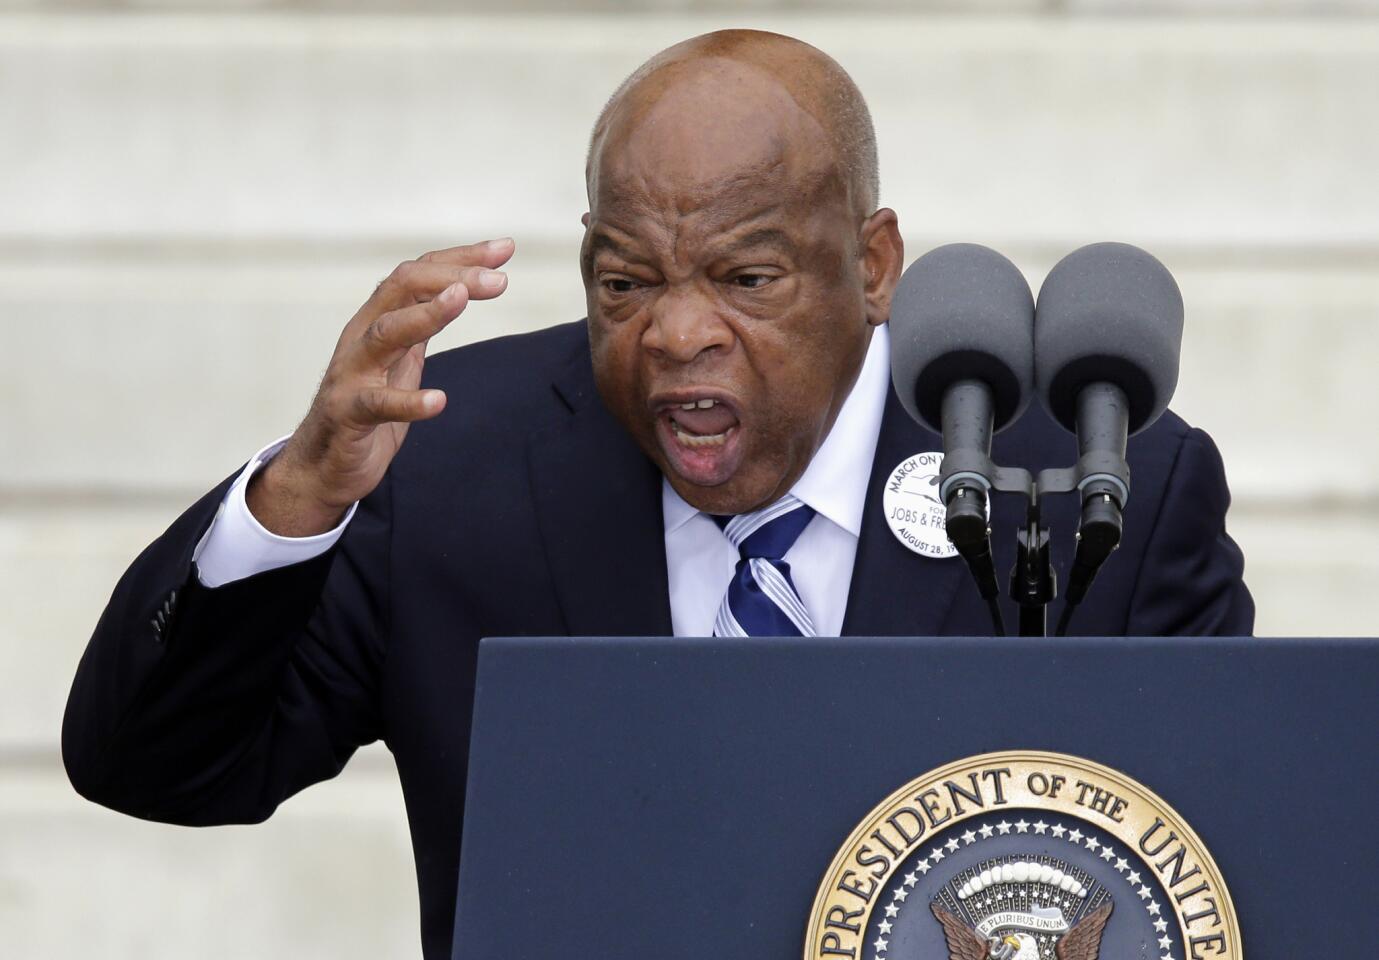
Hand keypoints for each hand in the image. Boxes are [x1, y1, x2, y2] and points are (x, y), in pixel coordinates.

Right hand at [246, 238, 514, 535]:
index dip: (461, 258)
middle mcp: (361, 336)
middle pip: (401, 287)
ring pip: (385, 332)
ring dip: (425, 314)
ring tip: (460, 300)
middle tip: (499, 280)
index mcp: (377, 319)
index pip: (419, 273)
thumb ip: (424, 323)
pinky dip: (408, 401)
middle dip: (451, 277)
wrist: (322, 465)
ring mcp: (351, 374)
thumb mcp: (401, 357)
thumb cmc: (367, 407)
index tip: (504, 249)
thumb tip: (461, 287)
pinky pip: (377, 404)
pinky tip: (438, 401)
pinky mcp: (347, 414)